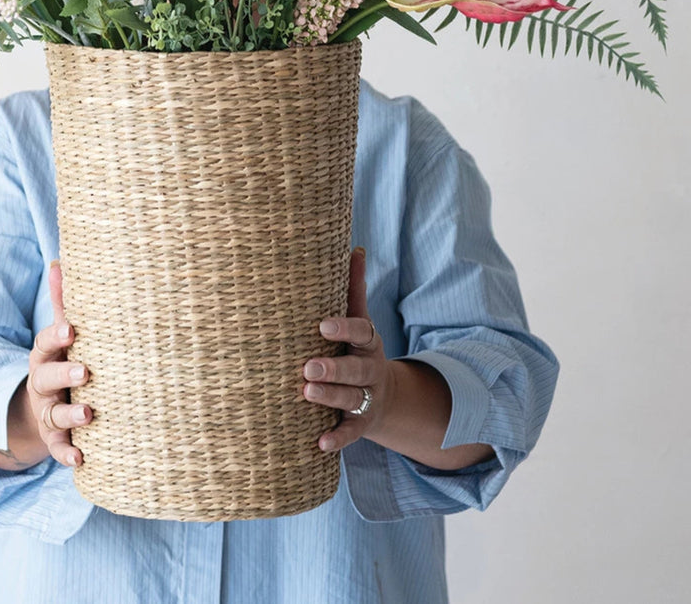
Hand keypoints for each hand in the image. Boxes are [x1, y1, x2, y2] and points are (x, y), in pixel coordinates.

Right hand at [25, 258, 92, 467]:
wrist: (41, 407)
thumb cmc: (61, 359)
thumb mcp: (60, 334)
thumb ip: (62, 302)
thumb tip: (59, 260)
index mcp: (46, 354)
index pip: (47, 342)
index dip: (57, 336)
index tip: (72, 330)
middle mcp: (43, 384)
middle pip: (47, 378)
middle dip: (64, 374)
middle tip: (85, 371)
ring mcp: (47, 412)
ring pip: (54, 414)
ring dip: (70, 415)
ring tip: (89, 413)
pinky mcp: (54, 438)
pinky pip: (58, 448)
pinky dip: (67, 454)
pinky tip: (80, 460)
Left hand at [302, 245, 392, 452]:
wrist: (385, 396)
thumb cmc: (358, 349)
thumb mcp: (361, 321)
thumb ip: (354, 289)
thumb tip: (356, 247)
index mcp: (368, 342)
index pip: (361, 332)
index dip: (344, 328)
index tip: (321, 325)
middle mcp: (371, 370)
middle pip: (357, 369)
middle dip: (334, 368)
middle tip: (308, 366)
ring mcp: (368, 398)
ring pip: (352, 399)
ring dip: (331, 397)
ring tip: (306, 393)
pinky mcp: (362, 424)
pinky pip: (351, 433)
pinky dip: (337, 439)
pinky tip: (319, 444)